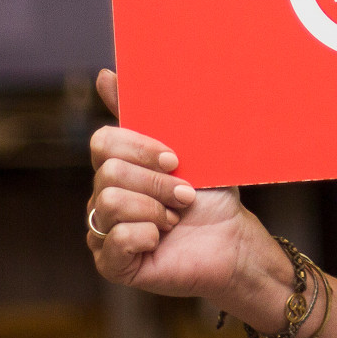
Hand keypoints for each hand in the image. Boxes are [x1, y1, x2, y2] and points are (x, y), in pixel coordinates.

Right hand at [86, 69, 255, 304]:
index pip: (103, 142)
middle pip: (110, 172)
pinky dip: (147, 235)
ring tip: (176, 217)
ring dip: (156, 209)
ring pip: (110, 202)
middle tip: (185, 194)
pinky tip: (161, 239)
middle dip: (157, 183)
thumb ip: (146, 112)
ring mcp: (104, 230)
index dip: (140, 148)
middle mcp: (104, 195)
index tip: (175, 158)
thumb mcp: (186, 145)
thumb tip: (105, 74)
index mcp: (119, 165)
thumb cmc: (211, 192)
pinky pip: (114, 241)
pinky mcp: (112, 262)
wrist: (233, 238)